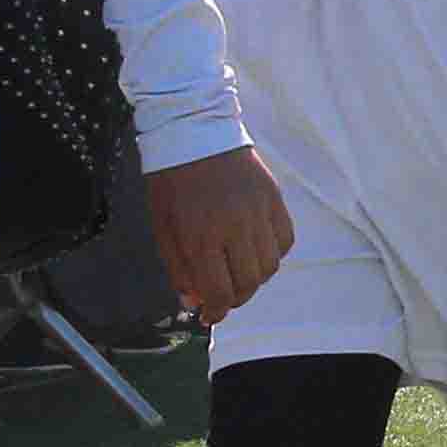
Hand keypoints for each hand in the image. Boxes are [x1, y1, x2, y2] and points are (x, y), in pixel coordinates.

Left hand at [145, 144, 293, 325]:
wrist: (194, 130)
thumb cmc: (171, 178)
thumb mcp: (162, 225)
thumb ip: (178, 267)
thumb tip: (193, 301)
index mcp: (201, 235)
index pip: (219, 291)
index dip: (216, 312)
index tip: (209, 316)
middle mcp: (235, 227)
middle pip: (248, 284)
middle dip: (234, 298)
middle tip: (221, 295)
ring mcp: (259, 212)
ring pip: (270, 267)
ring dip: (254, 278)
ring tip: (238, 271)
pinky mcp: (274, 199)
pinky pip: (284, 241)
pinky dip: (273, 253)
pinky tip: (255, 249)